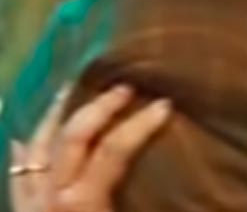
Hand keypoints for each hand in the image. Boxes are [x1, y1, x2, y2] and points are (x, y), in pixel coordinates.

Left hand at [9, 85, 170, 211]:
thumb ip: (156, 204)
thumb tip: (187, 175)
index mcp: (82, 202)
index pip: (112, 151)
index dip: (139, 125)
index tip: (164, 105)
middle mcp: (49, 196)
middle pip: (72, 139)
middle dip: (99, 108)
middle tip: (124, 88)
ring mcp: (28, 204)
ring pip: (36, 149)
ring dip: (54, 117)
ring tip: (69, 92)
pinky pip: (16, 176)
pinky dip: (22, 154)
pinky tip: (22, 141)